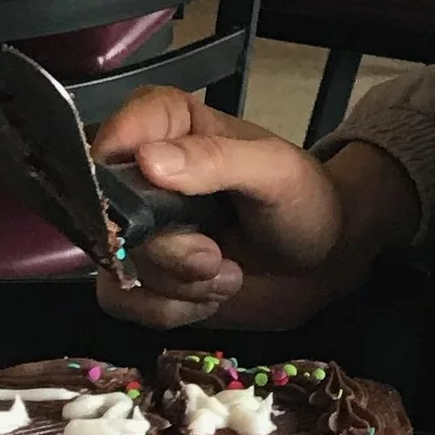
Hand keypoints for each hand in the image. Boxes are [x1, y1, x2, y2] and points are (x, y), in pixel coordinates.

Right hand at [86, 91, 409, 329]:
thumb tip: (150, 160)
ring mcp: (138, 228)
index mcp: (170, 125)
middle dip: (167, 250)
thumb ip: (217, 160)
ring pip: (116, 264)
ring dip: (177, 283)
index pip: (114, 132)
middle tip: (215, 256)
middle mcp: (143, 173)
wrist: (323, 265)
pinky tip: (210, 295)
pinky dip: (171, 308)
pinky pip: (123, 300)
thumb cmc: (304, 202)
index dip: (119, 172)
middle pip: (111, 214)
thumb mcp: (275, 171)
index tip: (155, 204)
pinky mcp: (142, 275)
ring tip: (227, 273)